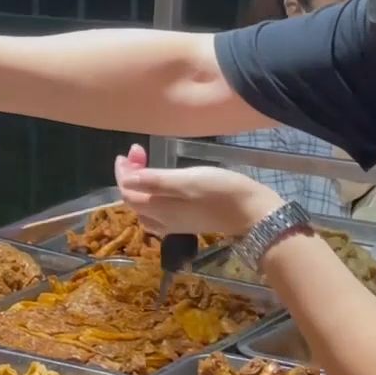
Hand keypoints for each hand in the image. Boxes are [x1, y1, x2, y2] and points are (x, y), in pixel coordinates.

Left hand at [113, 143, 281, 237]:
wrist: (252, 213)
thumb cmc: (220, 191)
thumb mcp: (186, 180)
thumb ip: (155, 181)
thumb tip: (126, 180)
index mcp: (158, 208)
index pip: (127, 191)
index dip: (124, 171)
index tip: (132, 150)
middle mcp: (160, 220)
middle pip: (134, 198)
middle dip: (131, 174)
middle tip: (140, 151)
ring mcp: (173, 224)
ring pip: (144, 206)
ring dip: (140, 184)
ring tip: (147, 164)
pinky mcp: (185, 223)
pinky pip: (157, 212)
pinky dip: (151, 196)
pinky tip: (160, 186)